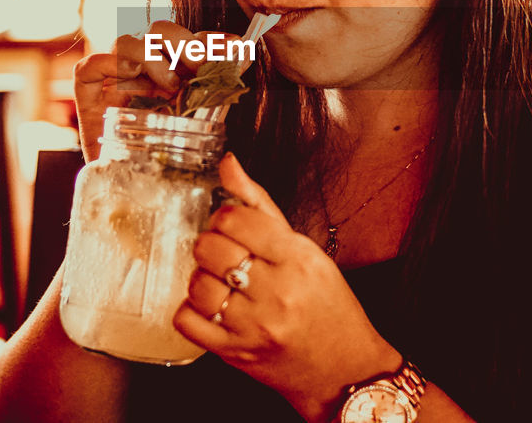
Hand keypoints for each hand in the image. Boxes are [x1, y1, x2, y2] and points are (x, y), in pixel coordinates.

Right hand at [72, 20, 238, 160]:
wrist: (127, 191)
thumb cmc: (160, 155)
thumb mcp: (194, 120)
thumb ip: (214, 90)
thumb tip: (243, 57)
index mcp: (168, 68)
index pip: (188, 40)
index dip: (212, 39)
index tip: (237, 45)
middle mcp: (140, 65)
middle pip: (159, 31)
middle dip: (185, 44)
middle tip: (202, 68)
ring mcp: (112, 75)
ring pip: (127, 41)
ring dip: (154, 58)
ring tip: (172, 87)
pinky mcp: (87, 89)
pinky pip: (92, 64)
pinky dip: (112, 67)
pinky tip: (134, 89)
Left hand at [174, 154, 401, 422]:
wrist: (344, 369)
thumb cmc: (328, 306)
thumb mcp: (305, 250)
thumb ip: (261, 205)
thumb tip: (228, 163)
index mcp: (297, 259)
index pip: (236, 219)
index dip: (225, 217)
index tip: (231, 225)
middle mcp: (276, 292)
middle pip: (211, 249)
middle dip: (210, 246)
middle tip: (225, 254)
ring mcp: (254, 326)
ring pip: (197, 285)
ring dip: (202, 279)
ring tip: (221, 282)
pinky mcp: (235, 353)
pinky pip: (187, 321)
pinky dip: (190, 309)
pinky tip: (211, 307)